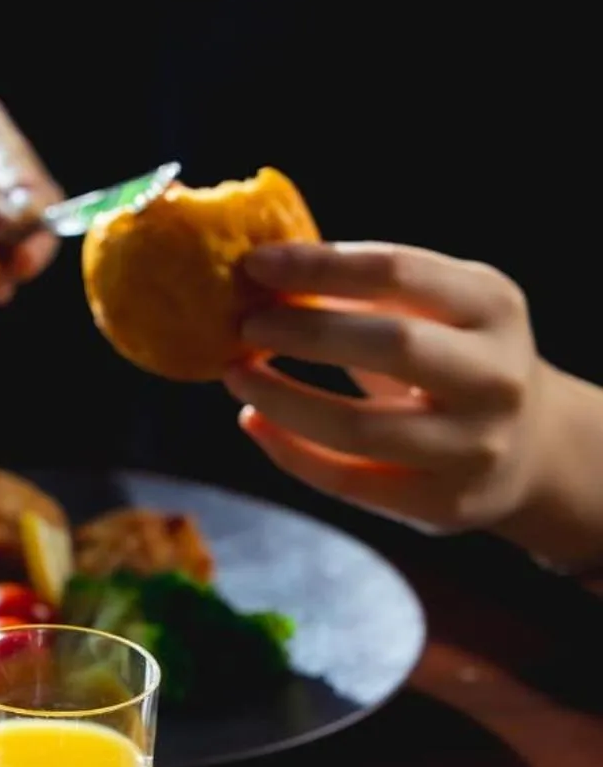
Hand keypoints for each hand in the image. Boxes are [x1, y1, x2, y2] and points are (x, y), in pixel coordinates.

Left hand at [224, 242, 549, 532]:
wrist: (530, 448)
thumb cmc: (454, 360)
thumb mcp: (439, 310)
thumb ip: (369, 292)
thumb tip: (263, 275)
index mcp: (493, 306)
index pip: (398, 272)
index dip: (318, 266)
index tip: (254, 264)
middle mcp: (495, 376)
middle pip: (391, 345)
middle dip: (304, 332)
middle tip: (245, 325)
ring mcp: (474, 446)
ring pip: (358, 428)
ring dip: (282, 400)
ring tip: (236, 375)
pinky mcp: (442, 502)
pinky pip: (346, 480)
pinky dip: (287, 451)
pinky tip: (253, 420)